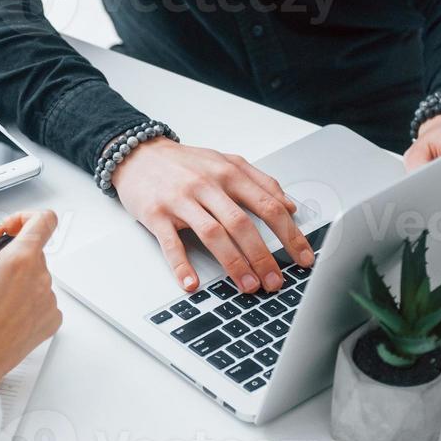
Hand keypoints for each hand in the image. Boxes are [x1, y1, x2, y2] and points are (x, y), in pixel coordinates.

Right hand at [0, 211, 62, 387]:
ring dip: (17, 281)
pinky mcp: (50, 321)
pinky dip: (25, 302)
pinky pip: (40, 300)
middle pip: (34, 251)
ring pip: (35, 277)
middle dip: (11, 256)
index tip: (10, 229)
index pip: (44, 220)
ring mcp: (48, 302)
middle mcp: (40, 278)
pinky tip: (3, 315)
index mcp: (19, 260)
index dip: (25, 219)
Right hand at [112, 138, 313, 293]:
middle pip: (242, 224)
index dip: (290, 235)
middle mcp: (207, 185)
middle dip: (263, 257)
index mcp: (230, 173)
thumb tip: (290, 207)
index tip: (303, 258)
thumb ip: (260, 182)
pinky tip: (192, 283)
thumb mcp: (226, 162)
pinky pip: (171, 243)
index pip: (268, 206)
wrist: (138, 154)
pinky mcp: (156, 214)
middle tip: (275, 282)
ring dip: (233, 264)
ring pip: (213, 234)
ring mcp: (181, 200)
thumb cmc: (185, 163)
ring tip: (247, 286)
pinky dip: (182, 265)